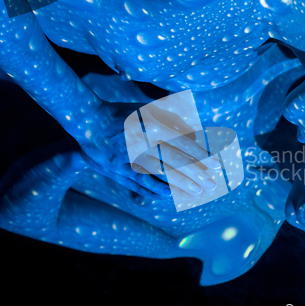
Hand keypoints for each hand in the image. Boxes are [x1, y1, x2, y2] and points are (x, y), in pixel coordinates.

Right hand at [78, 101, 220, 198]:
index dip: (201, 155)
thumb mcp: (149, 110)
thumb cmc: (123, 114)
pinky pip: (139, 180)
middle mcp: (142, 140)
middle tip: (211, 184)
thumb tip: (196, 134)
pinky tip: (169, 195)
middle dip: (196, 173)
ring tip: (197, 192)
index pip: (182, 142)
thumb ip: (173, 120)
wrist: (88, 119)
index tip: (216, 165)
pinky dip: (155, 188)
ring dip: (180, 183)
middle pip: (174, 160)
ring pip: (159, 172)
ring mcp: (129, 154)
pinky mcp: (117, 166)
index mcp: (152, 124)